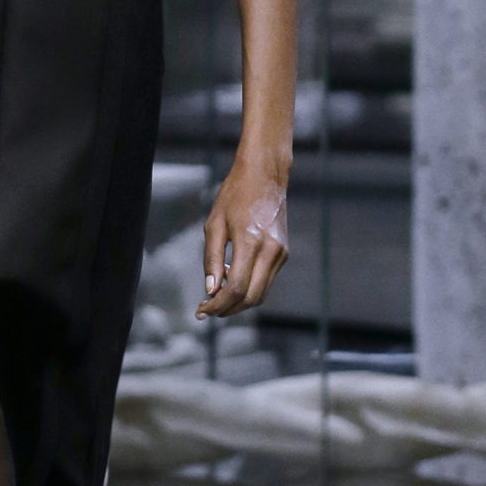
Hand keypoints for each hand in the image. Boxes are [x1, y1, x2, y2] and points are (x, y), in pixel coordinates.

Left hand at [197, 159, 289, 318]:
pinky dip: (249, 287)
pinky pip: (266, 281)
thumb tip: (210, 290)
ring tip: (217, 296)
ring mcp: (281, 254)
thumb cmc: (235, 195)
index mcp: (250, 242)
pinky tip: (231, 278)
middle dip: (228, 309)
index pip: (235, 288)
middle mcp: (270, 251)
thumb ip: (211, 259)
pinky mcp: (284, 253)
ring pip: (261, 293)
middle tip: (207, 309)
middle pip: (251, 298)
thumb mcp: (214, 224)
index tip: (202, 310)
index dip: (217, 304)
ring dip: (239, 302)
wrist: (265, 175)